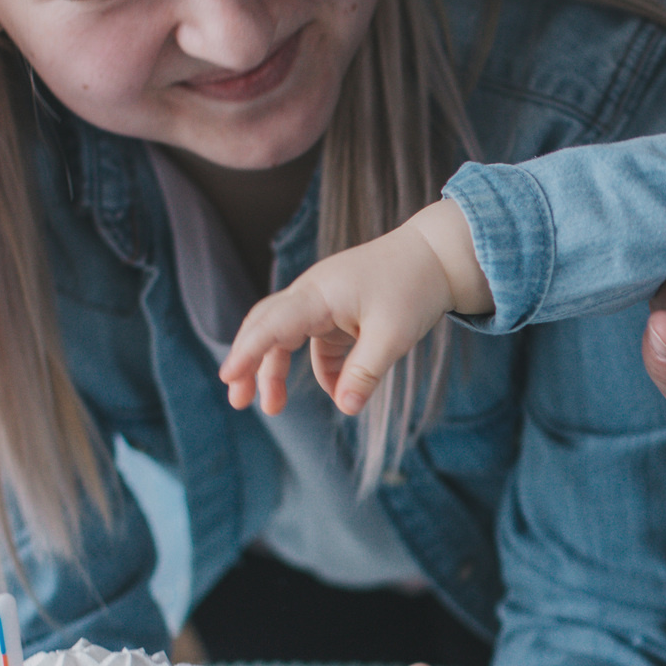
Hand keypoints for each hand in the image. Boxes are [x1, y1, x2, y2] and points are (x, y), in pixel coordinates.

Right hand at [221, 200, 490, 417]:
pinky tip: (338, 389)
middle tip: (236, 401)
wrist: (437, 257)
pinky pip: (317, 344)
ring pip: (286, 337)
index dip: (248, 351)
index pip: (272, 324)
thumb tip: (345, 409)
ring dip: (276, 370)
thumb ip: (365, 373)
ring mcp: (322, 302)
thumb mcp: (392, 336)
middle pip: (266, 327)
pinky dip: (322, 368)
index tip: (227, 376)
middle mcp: (312, 294)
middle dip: (248, 362)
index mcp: (319, 294)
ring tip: (272, 407)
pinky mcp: (337, 313)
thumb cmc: (414, 288)